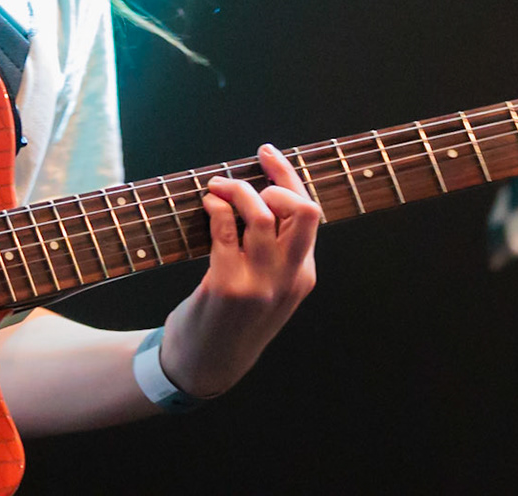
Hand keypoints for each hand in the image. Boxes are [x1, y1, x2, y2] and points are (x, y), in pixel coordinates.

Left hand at [159, 143, 319, 398]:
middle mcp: (288, 278)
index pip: (310, 213)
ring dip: (237, 190)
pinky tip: (209, 205)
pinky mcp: (227, 286)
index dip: (288, 176)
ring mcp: (259, 283)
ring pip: (263, 215)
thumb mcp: (271, 289)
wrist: (207, 365)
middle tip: (247, 173)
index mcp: (303, 275)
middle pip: (303, 211)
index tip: (266, 153)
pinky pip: (225, 230)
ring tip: (217, 188)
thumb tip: (263, 193)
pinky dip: (217, 208)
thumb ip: (276, 251)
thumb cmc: (234, 319)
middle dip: (277, 179)